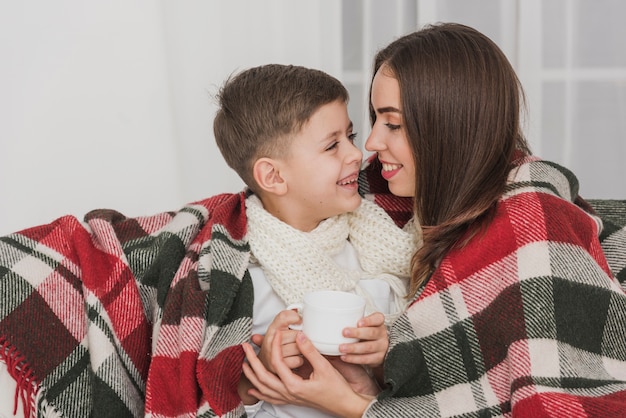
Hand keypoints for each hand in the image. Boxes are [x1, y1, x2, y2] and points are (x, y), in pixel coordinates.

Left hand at [242, 330, 375, 417]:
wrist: (344, 405)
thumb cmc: (336, 389)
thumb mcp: (324, 367)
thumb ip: (310, 351)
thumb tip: (299, 336)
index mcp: (294, 385)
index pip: (277, 362)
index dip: (275, 345)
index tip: (276, 333)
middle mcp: (288, 393)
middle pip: (263, 376)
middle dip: (252, 361)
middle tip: (244, 347)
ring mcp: (289, 398)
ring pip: (263, 388)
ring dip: (252, 376)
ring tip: (244, 364)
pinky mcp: (292, 400)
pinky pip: (271, 398)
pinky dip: (260, 393)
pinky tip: (254, 389)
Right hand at [252, 309, 303, 372]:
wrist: (262, 364)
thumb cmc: (275, 344)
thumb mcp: (278, 328)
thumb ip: (287, 318)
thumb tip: (297, 309)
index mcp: (272, 328)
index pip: (283, 317)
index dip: (294, 317)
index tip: (298, 320)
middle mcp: (271, 340)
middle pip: (296, 334)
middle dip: (300, 337)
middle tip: (298, 338)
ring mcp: (273, 353)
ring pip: (298, 347)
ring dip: (301, 349)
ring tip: (296, 348)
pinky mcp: (279, 366)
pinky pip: (298, 360)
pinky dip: (299, 360)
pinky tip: (294, 358)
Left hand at [339, 312, 387, 366]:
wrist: (379, 349)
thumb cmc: (366, 333)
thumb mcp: (364, 326)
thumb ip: (353, 321)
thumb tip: (329, 319)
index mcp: (378, 323)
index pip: (378, 318)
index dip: (369, 320)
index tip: (358, 322)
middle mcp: (382, 334)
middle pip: (372, 333)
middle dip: (357, 333)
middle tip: (344, 332)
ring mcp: (381, 347)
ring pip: (369, 347)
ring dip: (354, 348)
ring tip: (341, 348)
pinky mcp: (378, 358)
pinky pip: (366, 359)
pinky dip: (354, 358)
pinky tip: (344, 357)